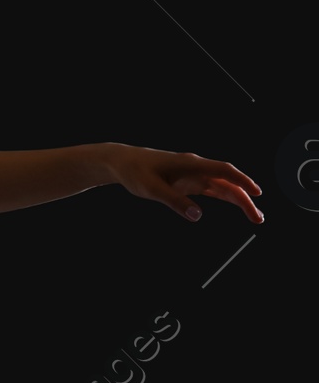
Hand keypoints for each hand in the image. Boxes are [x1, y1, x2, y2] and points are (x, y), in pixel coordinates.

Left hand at [105, 144, 262, 224]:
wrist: (123, 163)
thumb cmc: (136, 172)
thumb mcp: (152, 189)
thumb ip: (175, 202)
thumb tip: (197, 216)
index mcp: (191, 164)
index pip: (224, 171)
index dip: (242, 181)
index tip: (257, 193)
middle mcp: (196, 167)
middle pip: (228, 182)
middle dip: (245, 199)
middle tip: (258, 218)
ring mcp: (194, 174)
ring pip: (223, 186)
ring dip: (239, 200)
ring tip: (254, 216)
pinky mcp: (189, 181)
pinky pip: (213, 189)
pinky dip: (226, 196)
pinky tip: (237, 205)